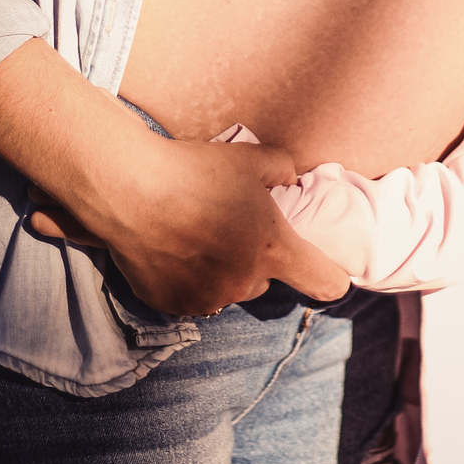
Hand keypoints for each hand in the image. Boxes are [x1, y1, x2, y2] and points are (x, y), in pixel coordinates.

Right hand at [29, 137, 349, 313]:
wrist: (131, 190)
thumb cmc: (196, 171)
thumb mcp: (252, 158)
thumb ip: (282, 168)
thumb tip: (291, 177)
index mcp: (274, 248)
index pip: (324, 281)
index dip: (331, 277)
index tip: (332, 276)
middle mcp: (245, 282)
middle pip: (263, 277)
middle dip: (252, 256)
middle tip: (227, 223)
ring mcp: (208, 298)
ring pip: (226, 288)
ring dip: (219, 270)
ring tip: (193, 233)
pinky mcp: (172, 305)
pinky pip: (191, 296)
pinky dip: (186, 279)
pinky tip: (171, 248)